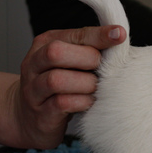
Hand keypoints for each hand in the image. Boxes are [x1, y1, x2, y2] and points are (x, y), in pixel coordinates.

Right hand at [9, 25, 125, 148]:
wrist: (31, 117)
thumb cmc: (61, 86)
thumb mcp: (72, 62)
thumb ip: (90, 49)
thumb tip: (120, 38)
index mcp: (45, 43)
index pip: (74, 35)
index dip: (98, 35)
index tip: (120, 34)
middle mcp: (34, 63)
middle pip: (56, 52)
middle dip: (87, 59)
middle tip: (101, 71)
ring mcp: (33, 89)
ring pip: (57, 80)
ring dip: (85, 84)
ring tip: (95, 89)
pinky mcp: (41, 113)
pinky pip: (62, 103)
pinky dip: (82, 102)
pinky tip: (89, 102)